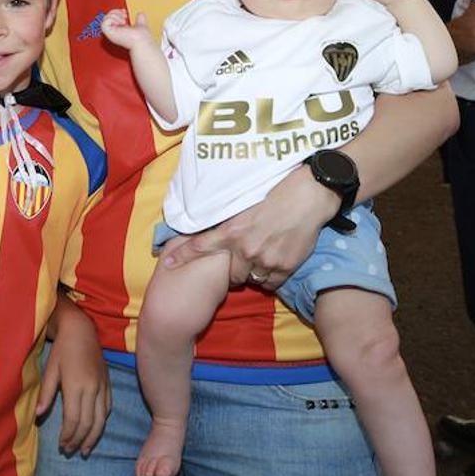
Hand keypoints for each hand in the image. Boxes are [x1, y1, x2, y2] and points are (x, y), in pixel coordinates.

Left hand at [36, 301, 110, 455]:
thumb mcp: (50, 370)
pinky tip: (96, 430)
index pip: (73, 419)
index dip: (68, 436)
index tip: (61, 445)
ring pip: (101, 419)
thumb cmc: (61, 349)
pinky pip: (108, 407)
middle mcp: (92, 388)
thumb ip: (46, 394)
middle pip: (88, 423)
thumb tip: (38, 415)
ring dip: (93, 437)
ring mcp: (102, 386)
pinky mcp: (108, 383)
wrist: (81, 330)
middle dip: (79, 440)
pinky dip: (102, 422)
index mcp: (76, 385)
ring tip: (85, 450)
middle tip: (70, 451)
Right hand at [99, 8, 151, 50]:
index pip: (111, 18)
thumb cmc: (142, 37)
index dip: (116, 11)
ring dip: (114, 16)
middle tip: (124, 16)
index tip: (125, 11)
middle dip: (115, 12)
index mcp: (119, 30)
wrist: (142, 40)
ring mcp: (111, 34)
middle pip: (106, 17)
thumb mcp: (140, 24)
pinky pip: (104, 23)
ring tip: (123, 21)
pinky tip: (120, 23)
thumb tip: (140, 14)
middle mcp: (114, 32)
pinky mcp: (109, 34)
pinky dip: (112, 19)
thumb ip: (139, 19)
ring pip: (104, 19)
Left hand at [160, 166, 337, 287]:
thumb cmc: (277, 193)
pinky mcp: (285, 267)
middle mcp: (245, 249)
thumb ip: (232, 222)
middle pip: (231, 274)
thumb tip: (219, 230)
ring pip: (252, 279)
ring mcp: (265, 260)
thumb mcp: (245, 204)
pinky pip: (271, 283)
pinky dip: (272, 277)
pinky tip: (276, 263)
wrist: (308, 196)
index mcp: (232, 230)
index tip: (167, 264)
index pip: (200, 246)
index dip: (182, 256)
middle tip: (245, 258)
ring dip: (254, 273)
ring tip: (264, 257)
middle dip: (236, 269)